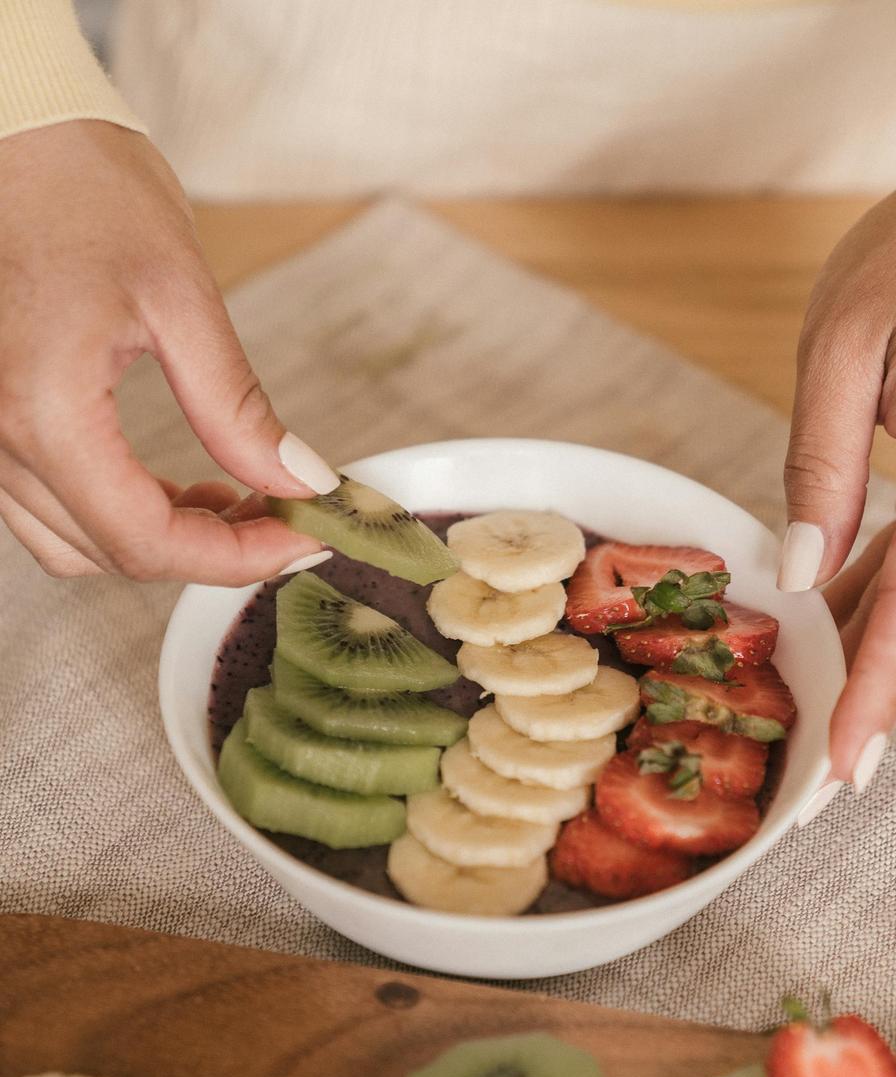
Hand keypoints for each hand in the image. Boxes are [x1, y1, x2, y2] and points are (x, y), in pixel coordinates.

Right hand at [0, 121, 335, 583]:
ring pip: (76, 546)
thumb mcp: (180, 295)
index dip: (235, 560)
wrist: (10, 131)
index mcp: (45, 410)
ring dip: (162, 542)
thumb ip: (237, 407)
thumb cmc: (81, 186)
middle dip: (210, 553)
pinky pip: (51, 510)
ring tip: (235, 501)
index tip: (300, 540)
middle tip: (284, 518)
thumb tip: (299, 481)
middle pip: (114, 554)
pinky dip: (118, 517)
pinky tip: (177, 488)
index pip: (146, 541)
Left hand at [782, 55, 895, 791]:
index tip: (844, 765)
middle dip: (881, 711)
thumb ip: (819, 461)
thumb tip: (800, 574)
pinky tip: (836, 635)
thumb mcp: (844, 343)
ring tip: (824, 729)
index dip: (879, 690)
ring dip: (885, 672)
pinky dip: (891, 615)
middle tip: (824, 787)